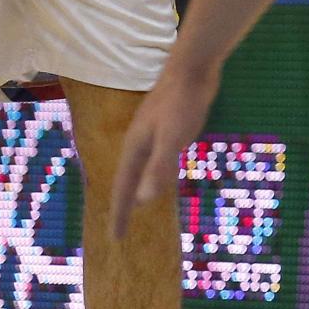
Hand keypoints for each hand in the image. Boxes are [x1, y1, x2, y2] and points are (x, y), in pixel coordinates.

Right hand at [109, 60, 218, 237]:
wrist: (192, 69)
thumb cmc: (182, 103)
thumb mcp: (173, 138)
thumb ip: (158, 167)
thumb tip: (144, 201)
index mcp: (135, 149)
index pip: (124, 190)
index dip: (120, 215)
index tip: (115, 239)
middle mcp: (138, 144)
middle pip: (127, 182)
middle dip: (122, 207)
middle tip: (120, 231)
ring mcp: (151, 135)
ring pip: (139, 170)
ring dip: (136, 190)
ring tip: (135, 207)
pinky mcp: (165, 128)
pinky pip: (153, 160)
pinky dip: (152, 174)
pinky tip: (160, 176)